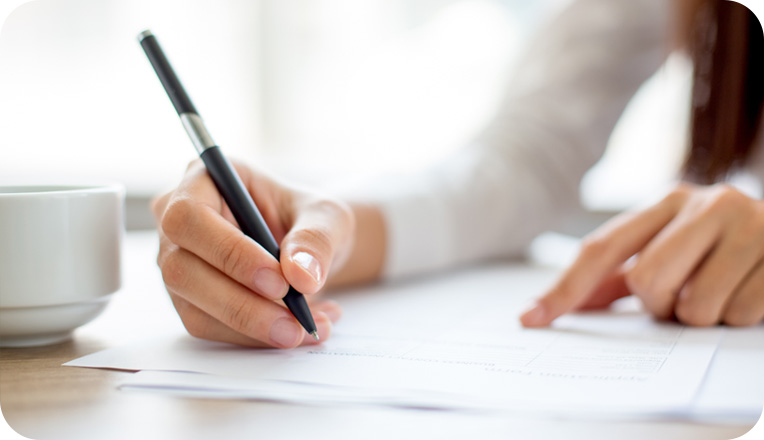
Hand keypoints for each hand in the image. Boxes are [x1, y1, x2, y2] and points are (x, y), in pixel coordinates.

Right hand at [151, 159, 353, 346]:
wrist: (309, 251)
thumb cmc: (309, 220)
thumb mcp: (327, 216)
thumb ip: (316, 238)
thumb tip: (301, 275)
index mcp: (203, 180)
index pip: (190, 216)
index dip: (229, 253)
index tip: (278, 281)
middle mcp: (177, 222)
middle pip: (182, 269)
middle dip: (241, 304)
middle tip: (294, 322)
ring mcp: (177, 263)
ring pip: (194, 308)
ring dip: (253, 328)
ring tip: (308, 329)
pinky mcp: (189, 300)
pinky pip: (211, 329)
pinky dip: (256, 338)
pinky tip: (298, 331)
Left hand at [521, 183, 763, 326]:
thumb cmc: (723, 247)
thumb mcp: (672, 248)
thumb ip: (619, 275)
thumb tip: (558, 305)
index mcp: (667, 201)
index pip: (601, 248)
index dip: (565, 287)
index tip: (532, 318)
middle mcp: (705, 203)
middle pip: (647, 281)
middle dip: (661, 306)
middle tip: (683, 298)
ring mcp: (749, 225)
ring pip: (694, 306)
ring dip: (701, 316)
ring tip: (720, 291)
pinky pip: (739, 314)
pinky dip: (738, 317)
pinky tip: (749, 292)